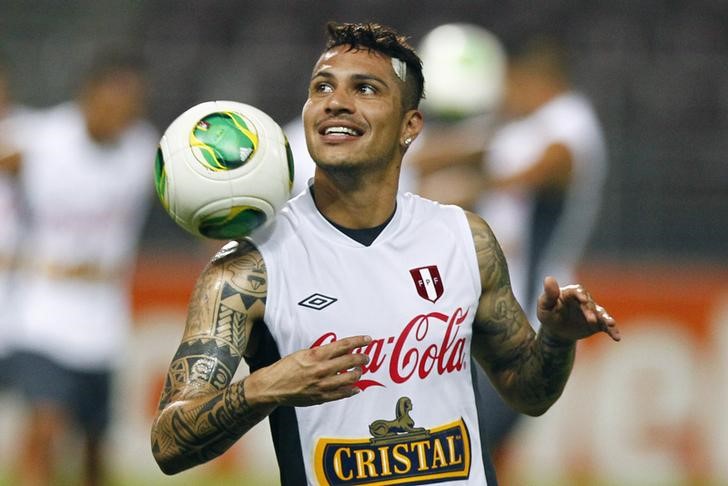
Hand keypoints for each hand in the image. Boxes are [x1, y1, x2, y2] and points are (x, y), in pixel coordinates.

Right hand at [246, 335, 370, 407]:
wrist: (272, 387)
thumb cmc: (285, 368)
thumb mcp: (302, 354)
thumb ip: (321, 353)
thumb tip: (339, 351)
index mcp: (316, 355)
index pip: (343, 346)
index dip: (358, 341)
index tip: (368, 339)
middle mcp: (321, 370)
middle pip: (350, 361)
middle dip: (362, 358)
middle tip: (366, 357)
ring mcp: (322, 385)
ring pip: (350, 379)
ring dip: (358, 373)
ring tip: (359, 371)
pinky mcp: (321, 397)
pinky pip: (342, 394)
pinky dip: (352, 390)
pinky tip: (356, 387)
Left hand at [537, 276, 620, 342]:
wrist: (556, 329)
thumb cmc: (548, 313)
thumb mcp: (545, 305)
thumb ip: (548, 294)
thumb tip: (549, 278)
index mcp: (571, 293)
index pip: (577, 291)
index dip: (581, 295)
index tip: (583, 300)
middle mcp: (585, 300)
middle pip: (590, 304)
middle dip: (590, 311)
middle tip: (591, 320)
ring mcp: (592, 311)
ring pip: (601, 314)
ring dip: (606, 318)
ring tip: (610, 324)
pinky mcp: (598, 323)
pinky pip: (606, 326)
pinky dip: (612, 330)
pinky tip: (616, 337)